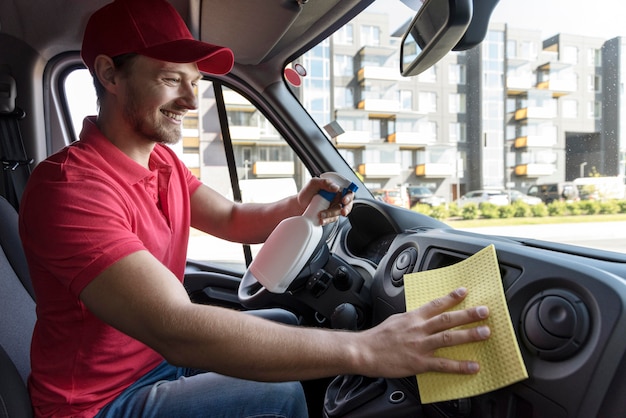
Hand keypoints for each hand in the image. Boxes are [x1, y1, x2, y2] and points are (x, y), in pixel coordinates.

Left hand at [297, 176, 353, 224]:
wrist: (299, 205)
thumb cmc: (307, 192)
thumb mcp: (314, 183)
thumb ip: (325, 182)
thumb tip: (336, 187)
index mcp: (335, 188)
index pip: (348, 190)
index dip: (349, 196)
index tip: (344, 200)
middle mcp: (336, 197)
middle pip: (348, 203)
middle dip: (346, 208)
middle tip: (342, 211)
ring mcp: (334, 207)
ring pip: (339, 212)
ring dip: (331, 214)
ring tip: (321, 214)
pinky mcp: (330, 215)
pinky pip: (332, 219)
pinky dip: (327, 220)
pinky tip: (321, 219)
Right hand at [358, 287, 489, 377]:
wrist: (364, 352)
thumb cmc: (377, 338)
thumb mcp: (395, 320)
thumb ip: (411, 319)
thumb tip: (422, 316)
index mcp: (412, 318)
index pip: (435, 304)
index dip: (451, 297)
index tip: (465, 292)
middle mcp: (418, 329)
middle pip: (447, 319)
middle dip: (468, 314)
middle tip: (484, 311)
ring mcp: (420, 346)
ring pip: (449, 338)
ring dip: (469, 335)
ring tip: (485, 333)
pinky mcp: (419, 362)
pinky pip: (443, 364)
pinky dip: (459, 366)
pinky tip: (472, 366)